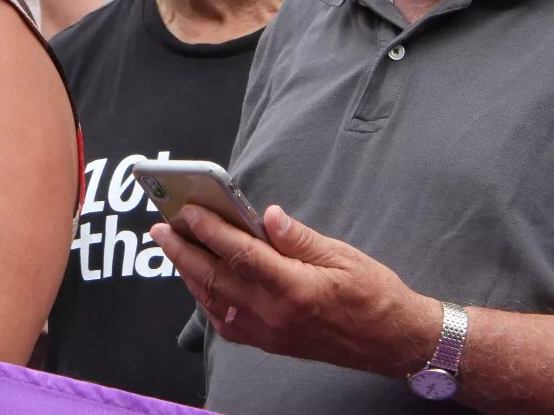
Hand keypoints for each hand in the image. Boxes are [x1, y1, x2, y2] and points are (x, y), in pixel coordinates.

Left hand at [151, 203, 441, 377]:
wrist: (393, 342)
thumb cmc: (374, 294)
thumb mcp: (343, 256)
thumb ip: (298, 237)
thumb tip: (265, 215)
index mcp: (295, 289)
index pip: (241, 255)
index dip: (211, 231)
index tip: (188, 211)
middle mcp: (276, 316)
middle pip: (217, 280)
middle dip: (184, 252)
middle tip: (160, 229)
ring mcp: (270, 334)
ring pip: (215, 302)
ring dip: (189, 273)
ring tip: (173, 248)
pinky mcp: (270, 344)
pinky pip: (226, 322)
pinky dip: (207, 299)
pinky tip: (199, 280)